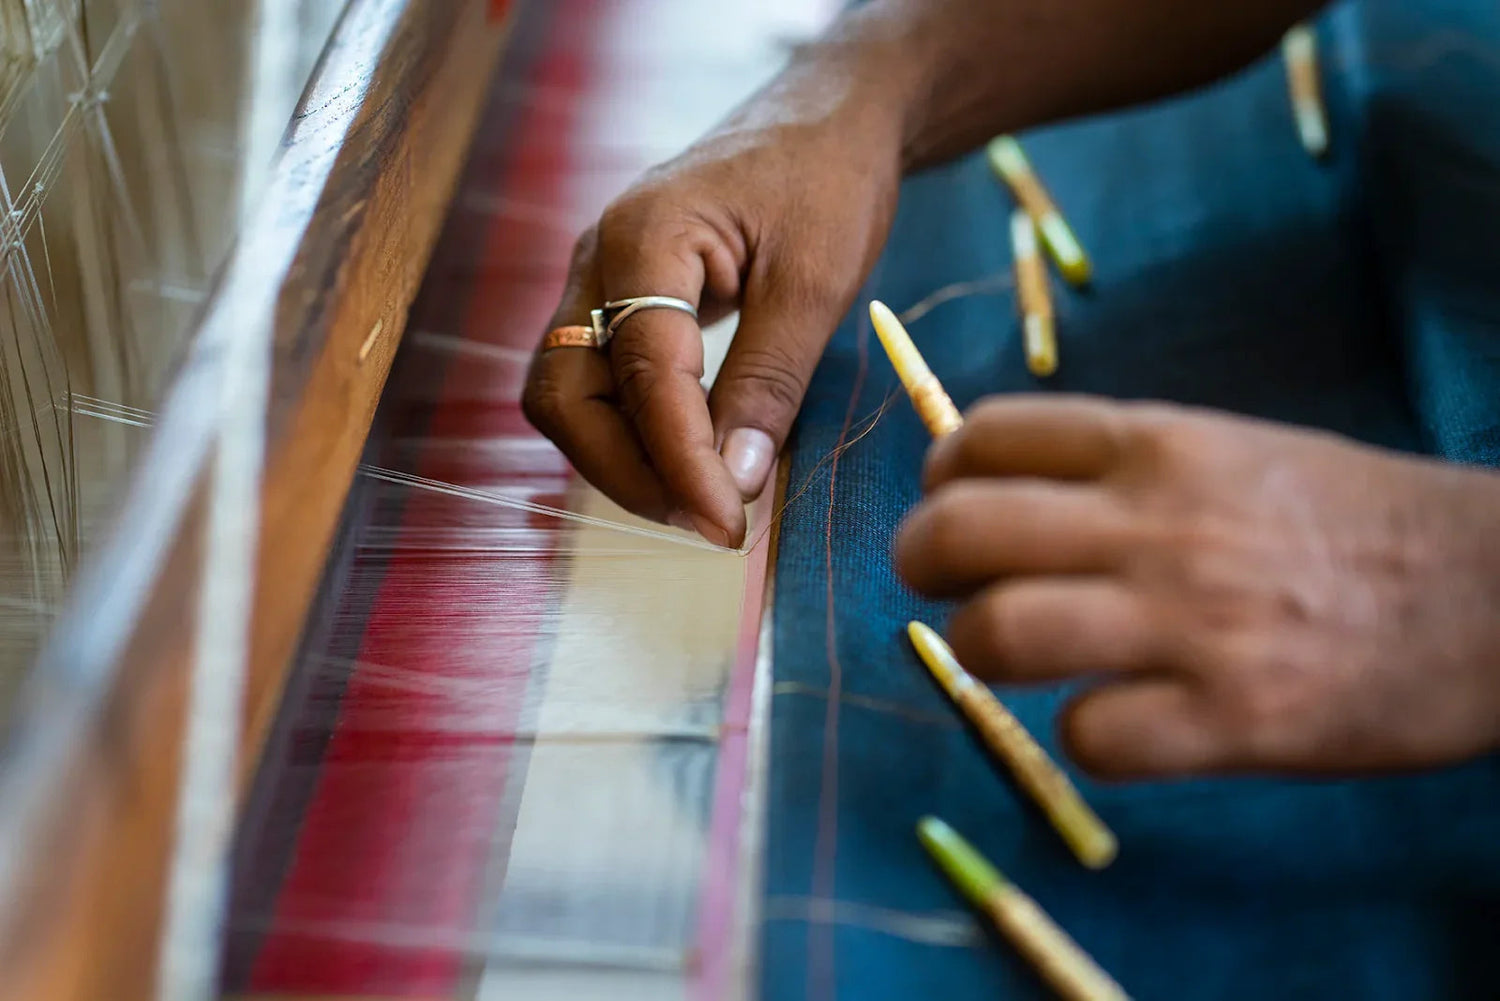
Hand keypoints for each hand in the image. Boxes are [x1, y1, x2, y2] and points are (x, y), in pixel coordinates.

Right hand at [522, 76, 901, 546]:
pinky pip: (600, 385)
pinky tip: (692, 463)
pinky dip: (636, 435)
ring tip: (705, 501)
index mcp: (643, 236)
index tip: (726, 523)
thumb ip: (769, 380)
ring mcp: (599, 283)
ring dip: (626, 462)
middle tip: (711, 522)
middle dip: (627, 472)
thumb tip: (735, 482)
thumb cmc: (826, 178)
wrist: (826, 118)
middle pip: (563, 395)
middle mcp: (598, 261)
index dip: (679, 460)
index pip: (640, 374)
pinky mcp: (619, 304)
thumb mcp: (817, 280)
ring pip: (571, 398)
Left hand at [894, 396, 1499, 779]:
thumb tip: (993, 487)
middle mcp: (1159, 522)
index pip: (985, 435)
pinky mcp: (1233, 718)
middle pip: (960, 531)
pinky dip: (1080, 735)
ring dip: (979, 652)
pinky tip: (1112, 723)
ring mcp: (1193, 621)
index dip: (940, 475)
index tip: (949, 503)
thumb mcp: (1230, 450)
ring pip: (999, 633)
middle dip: (919, 563)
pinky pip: (1088, 736)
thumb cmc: (1350, 519)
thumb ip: (1119, 465)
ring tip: (1009, 657)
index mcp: (1158, 443)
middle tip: (940, 587)